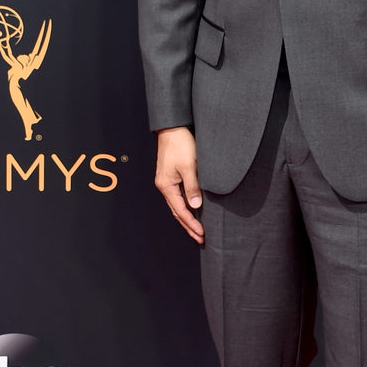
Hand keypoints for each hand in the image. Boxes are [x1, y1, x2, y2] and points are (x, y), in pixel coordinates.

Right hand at [154, 127, 203, 243]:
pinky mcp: (170, 176)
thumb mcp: (190, 166)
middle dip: (188, 226)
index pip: (181, 211)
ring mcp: (166, 181)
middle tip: (200, 238)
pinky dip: (185, 207)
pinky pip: (177, 197)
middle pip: (176, 212)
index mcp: (167, 186)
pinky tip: (192, 210)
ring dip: (186, 218)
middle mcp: (164, 186)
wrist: (172, 128)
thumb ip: (192, 187)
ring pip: (176, 206)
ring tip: (196, 229)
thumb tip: (195, 205)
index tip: (202, 234)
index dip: (192, 224)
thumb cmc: (180, 144)